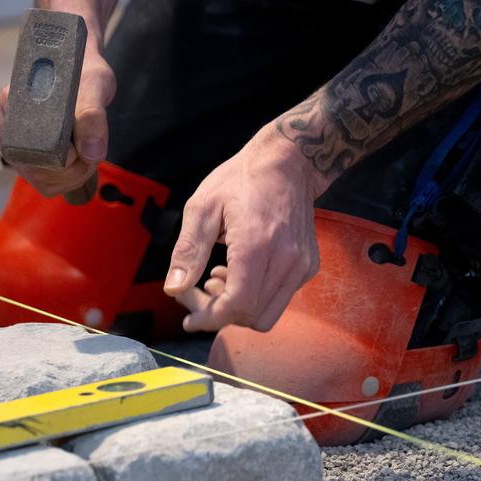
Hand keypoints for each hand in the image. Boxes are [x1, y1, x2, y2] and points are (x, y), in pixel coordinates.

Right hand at [0, 42, 115, 196]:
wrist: (83, 76)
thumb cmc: (84, 75)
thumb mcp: (94, 84)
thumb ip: (92, 115)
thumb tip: (90, 152)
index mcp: (8, 103)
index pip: (31, 149)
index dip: (66, 156)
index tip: (87, 142)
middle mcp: (2, 127)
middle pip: (37, 170)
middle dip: (73, 167)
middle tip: (92, 146)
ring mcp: (11, 147)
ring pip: (43, 181)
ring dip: (74, 173)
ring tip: (87, 148)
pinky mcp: (24, 161)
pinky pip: (46, 184)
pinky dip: (70, 178)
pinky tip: (80, 159)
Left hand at [163, 127, 329, 331]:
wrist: (289, 161)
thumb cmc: (242, 179)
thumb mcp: (203, 208)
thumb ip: (188, 251)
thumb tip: (173, 289)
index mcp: (257, 245)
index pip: (237, 305)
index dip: (210, 319)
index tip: (189, 318)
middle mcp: (286, 260)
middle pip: (250, 316)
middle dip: (218, 314)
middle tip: (198, 291)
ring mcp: (301, 265)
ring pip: (266, 315)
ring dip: (237, 308)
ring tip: (217, 279)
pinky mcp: (307, 266)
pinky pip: (278, 300)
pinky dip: (254, 298)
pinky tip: (238, 273)